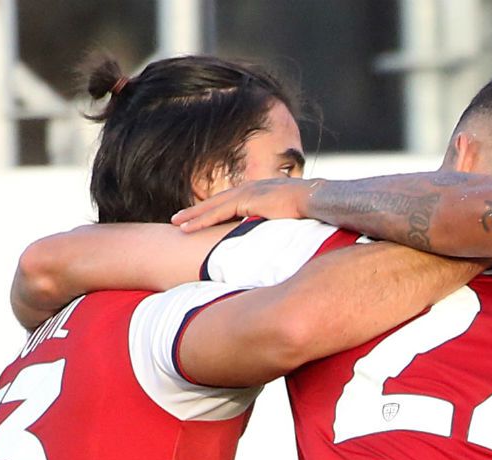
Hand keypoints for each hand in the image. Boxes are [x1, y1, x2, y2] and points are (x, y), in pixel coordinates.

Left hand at [173, 177, 319, 232]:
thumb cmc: (310, 210)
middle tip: (179, 219)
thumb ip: (281, 222)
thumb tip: (282, 238)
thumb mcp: (291, 216)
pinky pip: (217, 212)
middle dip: (196, 211)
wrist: (315, 199)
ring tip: (176, 223)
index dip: (214, 210)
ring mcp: (246, 193)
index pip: (231, 202)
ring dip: (192, 215)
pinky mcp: (244, 201)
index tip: (201, 218)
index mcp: (259, 192)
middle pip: (216, 202)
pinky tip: (187, 227)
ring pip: (212, 206)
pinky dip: (200, 220)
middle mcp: (249, 189)